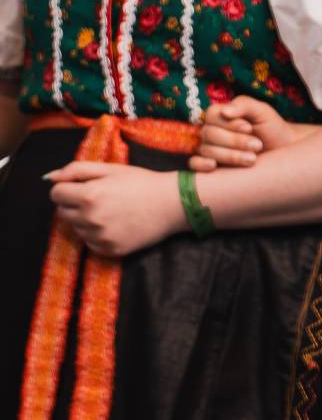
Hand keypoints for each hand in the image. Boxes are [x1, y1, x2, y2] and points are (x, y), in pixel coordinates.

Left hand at [45, 161, 185, 256]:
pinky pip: (90, 243)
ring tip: (111, 211)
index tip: (84, 186)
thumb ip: (76, 170)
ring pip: (76, 228)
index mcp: (89, 196)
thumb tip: (49, 178)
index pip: (56, 194)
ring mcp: (100, 237)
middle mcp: (90, 219)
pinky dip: (97, 234)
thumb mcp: (111, 169)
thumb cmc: (142, 182)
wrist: (173, 204)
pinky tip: (116, 225)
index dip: (68, 188)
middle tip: (99, 198)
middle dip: (75, 204)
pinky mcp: (109, 250)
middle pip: (62, 212)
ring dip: (86, 220)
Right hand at [192, 96, 300, 171]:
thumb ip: (244, 105)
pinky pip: (194, 164)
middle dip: (235, 141)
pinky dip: (200, 164)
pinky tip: (214, 166)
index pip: (212, 116)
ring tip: (253, 159)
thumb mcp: (262, 111)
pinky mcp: (211, 165)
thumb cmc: (271, 128)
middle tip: (257, 146)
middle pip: (209, 134)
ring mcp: (209, 148)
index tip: (249, 128)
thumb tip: (225, 112)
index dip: (230, 123)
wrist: (282, 151)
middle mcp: (211, 131)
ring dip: (230, 155)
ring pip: (207, 150)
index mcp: (220, 115)